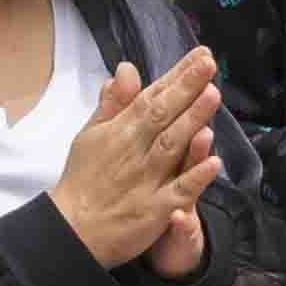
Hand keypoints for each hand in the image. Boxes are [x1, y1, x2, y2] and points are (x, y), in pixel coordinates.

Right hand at [52, 47, 222, 271]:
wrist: (71, 229)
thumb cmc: (83, 179)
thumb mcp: (91, 135)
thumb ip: (113, 103)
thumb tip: (126, 68)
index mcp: (120, 131)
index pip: (151, 97)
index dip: (177, 76)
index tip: (200, 55)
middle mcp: (134, 151)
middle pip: (163, 115)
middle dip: (187, 88)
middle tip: (209, 64)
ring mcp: (146, 180)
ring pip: (172, 146)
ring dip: (192, 121)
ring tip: (213, 96)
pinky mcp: (154, 210)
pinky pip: (178, 192)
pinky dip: (195, 177)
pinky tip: (214, 162)